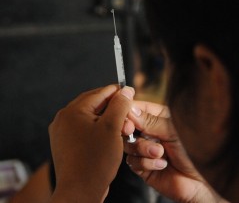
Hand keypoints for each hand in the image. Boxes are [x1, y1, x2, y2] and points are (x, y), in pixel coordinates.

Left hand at [49, 85, 134, 202]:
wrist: (79, 192)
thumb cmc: (95, 161)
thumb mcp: (112, 128)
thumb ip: (120, 106)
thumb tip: (126, 91)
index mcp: (72, 112)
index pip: (99, 93)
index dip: (117, 92)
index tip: (129, 93)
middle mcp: (63, 120)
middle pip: (93, 105)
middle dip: (112, 108)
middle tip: (127, 113)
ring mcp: (63, 133)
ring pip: (90, 118)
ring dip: (107, 120)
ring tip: (121, 127)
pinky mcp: (66, 145)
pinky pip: (85, 130)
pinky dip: (99, 130)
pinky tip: (110, 136)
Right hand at [124, 101, 227, 202]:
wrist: (202, 180)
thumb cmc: (195, 150)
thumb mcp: (174, 131)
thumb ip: (151, 121)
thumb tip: (130, 110)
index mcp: (158, 117)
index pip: (136, 109)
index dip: (126, 112)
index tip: (126, 118)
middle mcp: (150, 132)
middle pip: (126, 127)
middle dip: (129, 131)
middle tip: (131, 131)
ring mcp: (145, 149)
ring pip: (128, 145)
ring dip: (143, 149)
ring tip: (160, 152)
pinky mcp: (143, 167)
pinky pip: (133, 162)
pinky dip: (147, 163)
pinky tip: (162, 164)